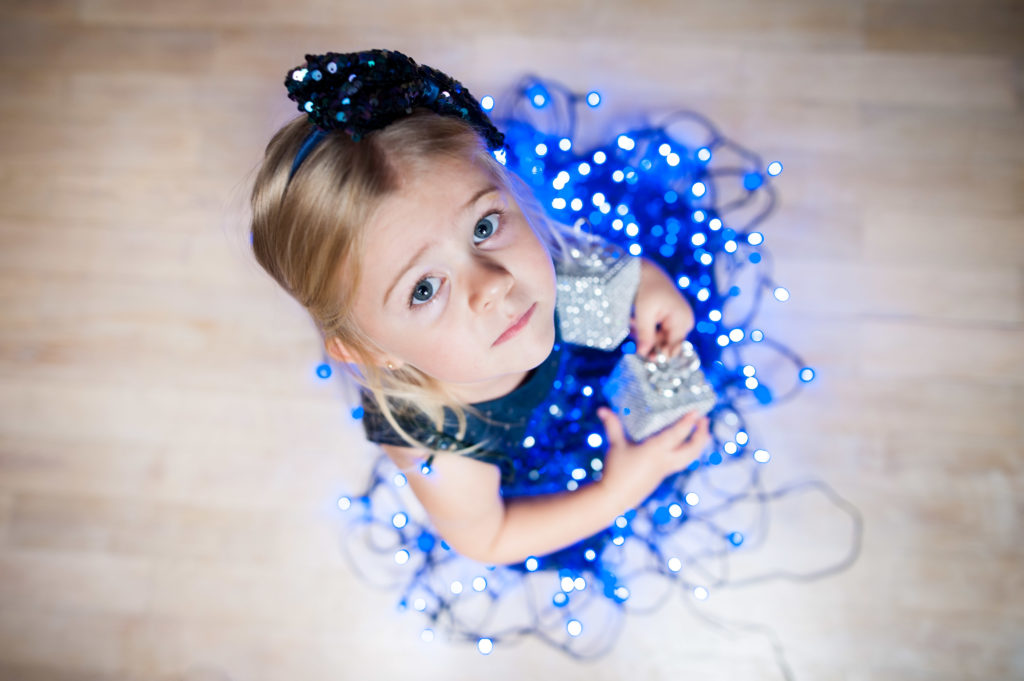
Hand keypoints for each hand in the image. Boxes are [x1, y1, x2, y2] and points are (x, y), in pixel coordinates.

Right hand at [596, 406, 710, 509]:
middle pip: (692, 449)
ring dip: (699, 444)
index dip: (688, 422)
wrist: (615, 497)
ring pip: (690, 457)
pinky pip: (683, 462)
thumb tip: (602, 409)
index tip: (697, 411)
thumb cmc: (616, 470)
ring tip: (703, 433)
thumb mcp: (615, 445)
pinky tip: (687, 446)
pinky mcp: (663, 475)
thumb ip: (612, 425)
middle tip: (704, 420)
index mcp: (655, 450)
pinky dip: (690, 452)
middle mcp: (665, 460)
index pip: (677, 434)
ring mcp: (666, 470)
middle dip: (701, 434)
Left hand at [631, 259, 694, 358]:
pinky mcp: (670, 318)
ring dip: (644, 334)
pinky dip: (645, 329)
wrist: (646, 271)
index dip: (658, 353)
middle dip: (648, 341)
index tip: (643, 355)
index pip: (672, 347)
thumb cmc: (646, 289)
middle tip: (633, 335)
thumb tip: (643, 354)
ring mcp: (678, 320)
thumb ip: (645, 335)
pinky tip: (635, 319)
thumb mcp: (643, 313)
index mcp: (682, 320)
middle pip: (666, 344)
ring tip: (632, 320)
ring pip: (659, 338)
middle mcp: (684, 322)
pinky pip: (657, 331)